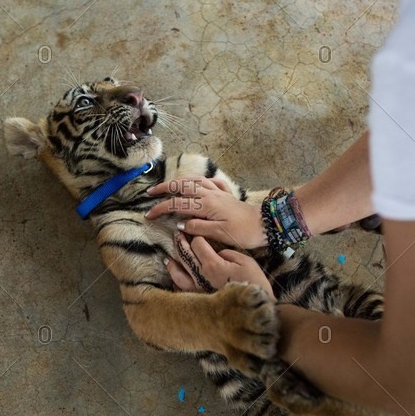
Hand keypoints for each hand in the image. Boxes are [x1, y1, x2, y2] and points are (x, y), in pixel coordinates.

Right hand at [145, 177, 266, 248]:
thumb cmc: (243, 232)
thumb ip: (197, 228)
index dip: (161, 208)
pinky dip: (200, 181)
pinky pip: (210, 181)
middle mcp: (210, 194)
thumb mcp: (219, 234)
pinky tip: (197, 184)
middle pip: (182, 186)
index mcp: (205, 204)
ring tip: (167, 185)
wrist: (265, 224)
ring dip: (178, 181)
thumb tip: (180, 224)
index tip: (149, 215)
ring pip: (194, 180)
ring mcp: (218, 191)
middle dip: (164, 188)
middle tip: (150, 192)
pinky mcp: (226, 194)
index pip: (177, 204)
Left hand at [166, 230, 275, 300]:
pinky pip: (182, 292)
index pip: (197, 244)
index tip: (196, 233)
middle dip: (180, 242)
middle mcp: (201, 276)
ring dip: (172, 264)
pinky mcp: (199, 300)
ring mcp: (198, 289)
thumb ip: (228, 253)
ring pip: (178, 275)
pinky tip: (174, 281)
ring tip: (168, 258)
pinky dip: (176, 284)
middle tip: (177, 235)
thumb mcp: (245, 261)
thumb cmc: (254, 282)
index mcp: (212, 264)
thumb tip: (217, 253)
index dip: (196, 236)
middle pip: (185, 255)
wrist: (254, 307)